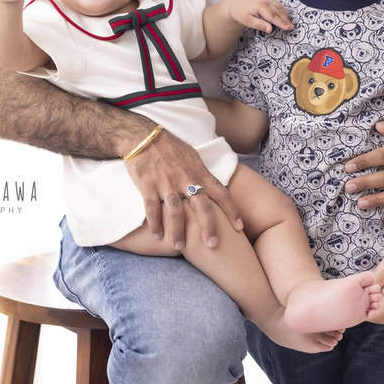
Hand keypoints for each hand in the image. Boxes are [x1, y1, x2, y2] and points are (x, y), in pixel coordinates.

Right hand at [124, 127, 243, 250]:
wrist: (144, 137)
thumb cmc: (170, 147)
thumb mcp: (192, 157)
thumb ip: (202, 175)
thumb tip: (214, 189)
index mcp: (199, 172)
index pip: (221, 193)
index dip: (232, 210)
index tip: (240, 227)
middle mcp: (186, 179)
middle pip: (202, 206)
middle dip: (208, 226)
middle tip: (212, 245)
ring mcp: (166, 184)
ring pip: (176, 211)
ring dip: (178, 231)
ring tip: (179, 246)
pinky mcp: (148, 186)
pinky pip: (152, 208)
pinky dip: (155, 223)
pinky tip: (158, 236)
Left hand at [226, 0, 293, 33]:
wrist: (234, 4)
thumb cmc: (240, 13)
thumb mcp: (248, 22)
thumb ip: (260, 25)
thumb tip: (270, 30)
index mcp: (260, 5)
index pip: (274, 16)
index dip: (282, 23)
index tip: (288, 28)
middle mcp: (265, 0)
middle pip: (278, 11)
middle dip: (285, 20)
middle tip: (291, 27)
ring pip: (279, 7)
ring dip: (285, 15)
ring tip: (289, 23)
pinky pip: (276, 3)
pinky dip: (281, 9)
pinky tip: (284, 14)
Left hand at [369, 260, 383, 324]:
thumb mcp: (379, 275)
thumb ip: (371, 288)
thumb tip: (364, 298)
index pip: (379, 316)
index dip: (369, 315)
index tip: (361, 307)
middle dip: (373, 315)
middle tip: (365, 305)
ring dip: (379, 313)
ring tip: (371, 303)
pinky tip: (379, 301)